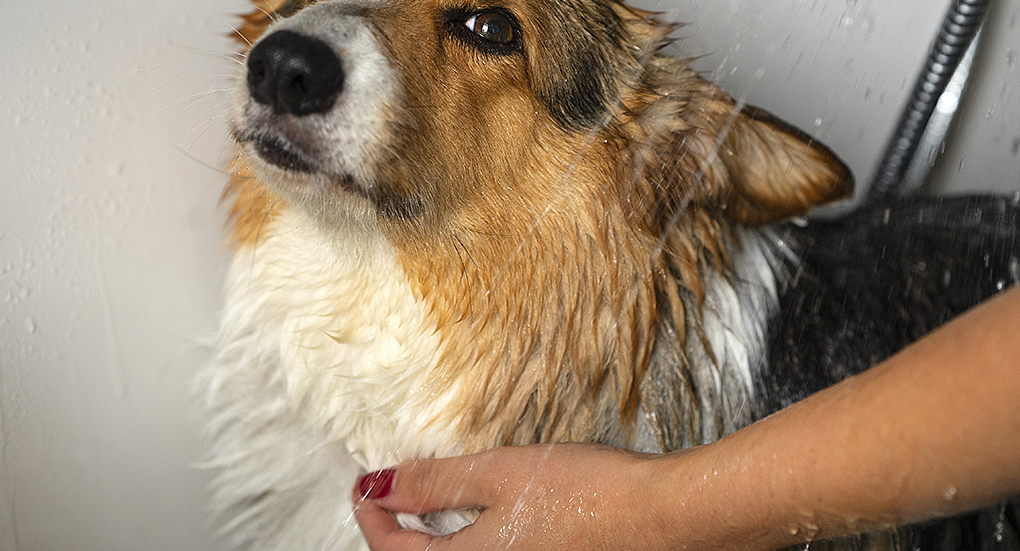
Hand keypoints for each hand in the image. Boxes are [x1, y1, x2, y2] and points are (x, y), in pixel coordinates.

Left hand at [353, 443, 674, 550]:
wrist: (657, 516)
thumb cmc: (583, 493)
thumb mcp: (496, 474)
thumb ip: (434, 483)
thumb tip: (378, 487)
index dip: (372, 518)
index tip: (362, 485)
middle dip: (396, 536)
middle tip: (385, 497)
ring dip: (430, 543)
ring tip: (423, 506)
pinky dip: (465, 546)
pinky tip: (477, 520)